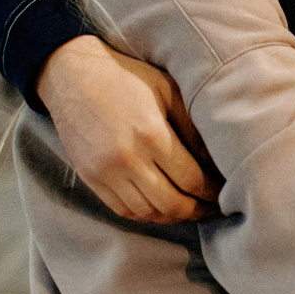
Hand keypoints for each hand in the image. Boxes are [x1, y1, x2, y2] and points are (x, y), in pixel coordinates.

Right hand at [38, 35, 218, 222]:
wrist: (71, 76)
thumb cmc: (126, 78)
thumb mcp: (166, 91)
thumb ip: (191, 126)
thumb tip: (215, 159)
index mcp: (152, 135)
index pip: (192, 180)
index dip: (212, 192)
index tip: (223, 192)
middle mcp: (128, 159)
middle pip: (172, 204)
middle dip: (197, 210)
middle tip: (211, 207)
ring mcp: (106, 172)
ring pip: (147, 212)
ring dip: (172, 217)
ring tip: (188, 210)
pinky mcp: (90, 178)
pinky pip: (121, 210)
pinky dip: (144, 215)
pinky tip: (159, 208)